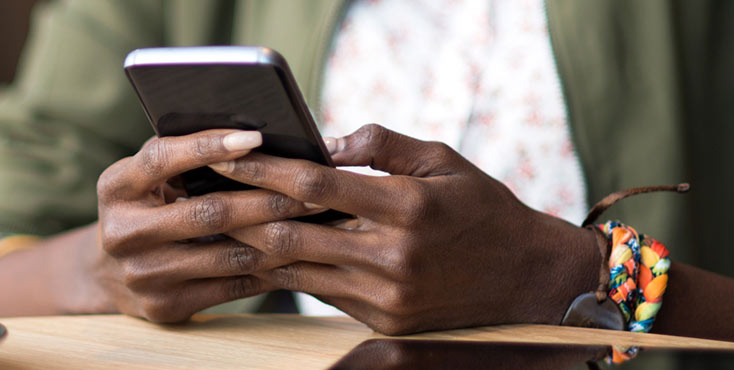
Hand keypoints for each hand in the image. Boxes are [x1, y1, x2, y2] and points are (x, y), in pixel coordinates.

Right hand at [90, 129, 326, 321]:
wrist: (109, 274)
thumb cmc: (146, 207)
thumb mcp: (147, 179)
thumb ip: (183, 157)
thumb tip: (252, 138)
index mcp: (115, 188)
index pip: (161, 159)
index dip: (207, 146)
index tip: (254, 137)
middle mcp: (122, 233)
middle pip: (208, 213)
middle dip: (267, 199)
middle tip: (311, 190)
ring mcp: (143, 274)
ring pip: (227, 255)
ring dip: (278, 238)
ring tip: (313, 223)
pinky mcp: (164, 306)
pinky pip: (231, 286)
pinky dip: (268, 270)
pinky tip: (295, 256)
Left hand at [211, 124, 600, 334]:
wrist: (528, 278)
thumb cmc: (483, 208)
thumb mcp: (443, 159)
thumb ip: (383, 145)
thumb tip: (327, 142)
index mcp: (408, 208)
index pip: (315, 188)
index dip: (264, 171)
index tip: (228, 156)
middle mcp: (393, 257)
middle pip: (291, 236)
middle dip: (241, 213)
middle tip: (205, 194)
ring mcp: (386, 297)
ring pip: (297, 270)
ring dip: (254, 247)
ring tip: (221, 222)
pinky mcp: (382, 322)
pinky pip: (319, 292)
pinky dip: (288, 270)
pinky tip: (262, 251)